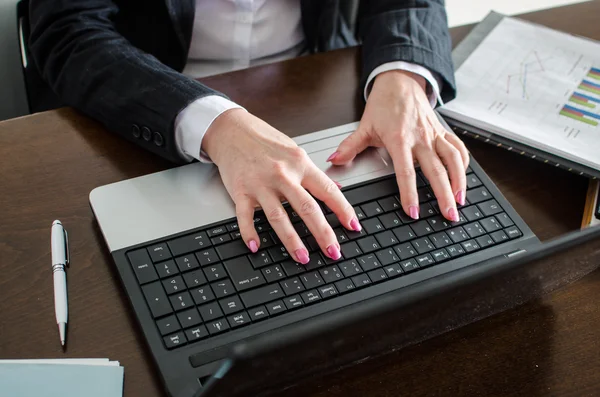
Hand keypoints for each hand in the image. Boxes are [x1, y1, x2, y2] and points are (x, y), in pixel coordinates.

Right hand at [202, 109, 360, 263]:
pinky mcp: (241, 191)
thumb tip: (335, 188)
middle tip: (333, 252)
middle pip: (307, 208)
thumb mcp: (294, 151)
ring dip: (292, 240)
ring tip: (303, 257)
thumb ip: (313, 173)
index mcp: (300, 164)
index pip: (327, 190)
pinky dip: (250, 233)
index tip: (353, 226)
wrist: (232, 130)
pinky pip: (245, 217)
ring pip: (279, 217)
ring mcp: (261, 184)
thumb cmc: (264, 140)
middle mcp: (282, 174)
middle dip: (323, 233)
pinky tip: (256, 247)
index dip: (343, 210)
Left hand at [328, 70, 469, 221]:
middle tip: (449, 215)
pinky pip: (458, 148)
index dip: (410, 193)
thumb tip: (334, 160)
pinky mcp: (443, 131)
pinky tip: (463, 178)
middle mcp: (421, 138)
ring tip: (460, 201)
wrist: (400, 80)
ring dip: (460, 181)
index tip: (414, 211)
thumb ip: (350, 146)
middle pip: (436, 170)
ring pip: (453, 159)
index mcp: (400, 139)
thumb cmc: (383, 104)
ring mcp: (434, 134)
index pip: (406, 172)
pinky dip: (464, 163)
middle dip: (444, 195)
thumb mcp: (364, 126)